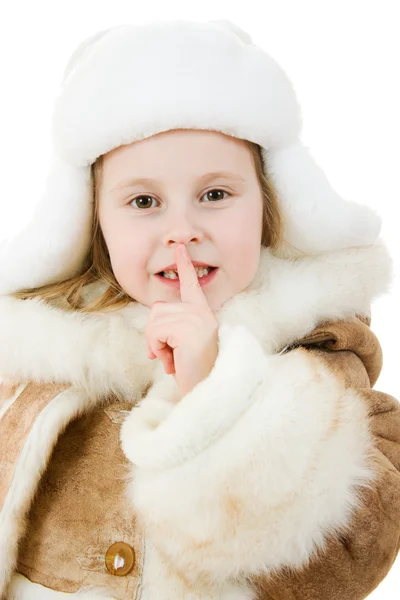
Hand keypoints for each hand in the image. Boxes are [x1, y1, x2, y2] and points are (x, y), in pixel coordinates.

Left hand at [146, 244, 218, 395]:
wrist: (208, 392)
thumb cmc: (195, 373)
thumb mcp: (184, 345)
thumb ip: (175, 327)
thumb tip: (156, 320)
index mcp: (203, 314)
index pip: (192, 285)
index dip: (184, 266)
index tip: (180, 248)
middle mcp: (202, 313)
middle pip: (158, 309)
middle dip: (155, 335)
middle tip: (168, 355)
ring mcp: (196, 320)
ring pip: (155, 321)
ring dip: (156, 344)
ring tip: (172, 359)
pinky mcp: (188, 330)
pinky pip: (156, 332)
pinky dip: (157, 349)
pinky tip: (172, 362)